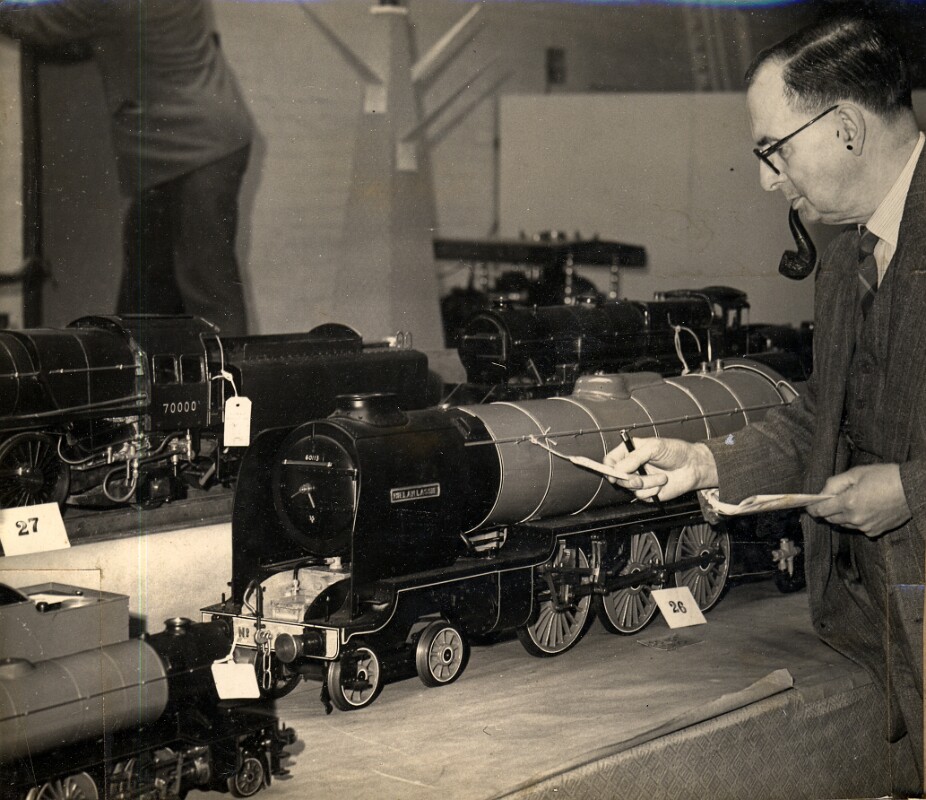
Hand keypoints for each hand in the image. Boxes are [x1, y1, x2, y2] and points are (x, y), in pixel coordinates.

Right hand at [603, 437, 718, 500]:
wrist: (693, 467)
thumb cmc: (675, 451)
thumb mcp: (654, 447)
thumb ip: (634, 457)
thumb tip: (617, 469)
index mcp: (630, 451)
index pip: (611, 460)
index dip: (608, 467)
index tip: (612, 473)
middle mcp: (632, 466)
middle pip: (617, 477)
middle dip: (629, 479)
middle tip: (638, 478)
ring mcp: (639, 479)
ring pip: (630, 488)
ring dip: (647, 483)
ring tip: (662, 477)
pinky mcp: (647, 492)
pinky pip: (641, 496)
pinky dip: (652, 490)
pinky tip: (662, 483)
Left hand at [805, 464, 910, 536]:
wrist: (913, 489)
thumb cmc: (885, 477)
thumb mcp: (856, 473)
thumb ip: (835, 483)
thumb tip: (822, 493)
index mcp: (848, 503)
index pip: (821, 511)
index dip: (812, 508)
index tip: (809, 505)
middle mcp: (855, 518)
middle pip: (830, 519)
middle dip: (827, 510)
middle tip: (832, 499)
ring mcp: (866, 527)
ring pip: (844, 524)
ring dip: (842, 515)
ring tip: (852, 502)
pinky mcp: (875, 532)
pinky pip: (858, 528)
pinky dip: (856, 520)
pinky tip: (865, 509)